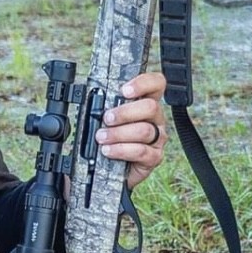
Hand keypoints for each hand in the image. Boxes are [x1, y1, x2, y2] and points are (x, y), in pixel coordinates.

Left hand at [95, 71, 166, 189]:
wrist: (109, 168)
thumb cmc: (109, 139)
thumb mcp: (106, 120)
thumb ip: (107, 107)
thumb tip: (94, 101)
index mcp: (145, 103)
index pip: (156, 84)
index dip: (143, 83)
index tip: (124, 90)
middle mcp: (155, 119)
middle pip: (150, 107)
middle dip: (125, 112)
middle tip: (106, 118)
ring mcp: (157, 138)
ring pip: (144, 130)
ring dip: (118, 133)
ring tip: (101, 137)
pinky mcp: (154, 157)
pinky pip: (141, 151)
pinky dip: (121, 150)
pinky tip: (108, 150)